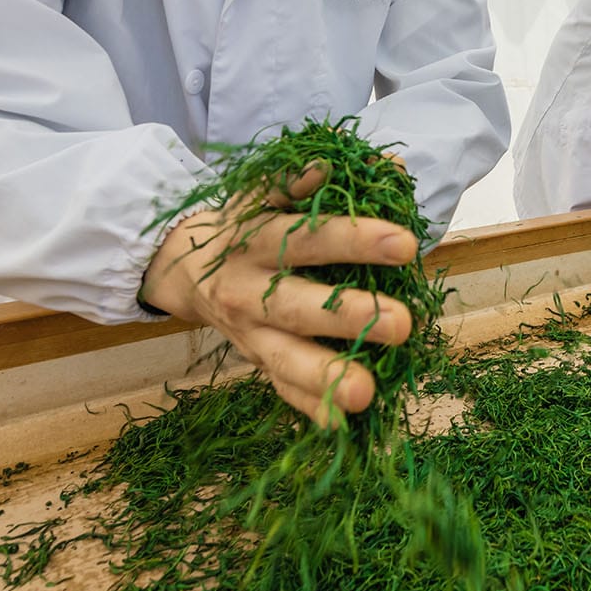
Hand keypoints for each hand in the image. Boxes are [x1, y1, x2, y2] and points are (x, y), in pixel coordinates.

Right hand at [140, 161, 418, 426]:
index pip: (312, 236)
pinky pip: (280, 390)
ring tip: (368, 392)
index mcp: (258, 236)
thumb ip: (322, 178)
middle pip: (298, 304)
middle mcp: (249, 287)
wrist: (183, 265)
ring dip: (326, 377)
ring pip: (285, 359)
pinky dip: (309, 409)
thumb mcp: (270, 190)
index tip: (406, 243)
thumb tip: (388, 165)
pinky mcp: (254, 361)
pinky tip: (344, 425)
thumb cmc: (249, 221)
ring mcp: (248, 332)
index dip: (356, 238)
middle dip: (350, 316)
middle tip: (402, 324)